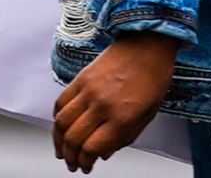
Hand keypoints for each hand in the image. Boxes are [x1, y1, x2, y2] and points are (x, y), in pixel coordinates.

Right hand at [52, 31, 180, 172]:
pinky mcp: (81, 78)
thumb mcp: (147, 115)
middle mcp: (103, 105)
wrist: (148, 45)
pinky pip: (61, 102)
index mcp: (123, 117)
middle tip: (71, 162)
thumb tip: (104, 154)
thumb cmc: (153, 78)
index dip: (85, 162)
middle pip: (74, 139)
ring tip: (61, 149)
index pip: (92, 148)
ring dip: (58, 140)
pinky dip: (57, 116)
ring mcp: (89, 91)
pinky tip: (61, 125)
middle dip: (70, 156)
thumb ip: (125, 138)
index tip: (85, 166)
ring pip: (62, 122)